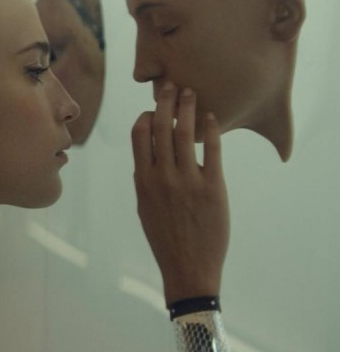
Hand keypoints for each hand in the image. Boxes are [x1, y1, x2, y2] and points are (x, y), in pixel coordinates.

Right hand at [131, 82, 229, 304]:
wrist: (188, 266)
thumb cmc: (164, 238)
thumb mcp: (144, 207)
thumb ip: (146, 179)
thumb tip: (148, 154)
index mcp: (143, 181)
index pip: (140, 135)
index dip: (146, 116)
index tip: (154, 107)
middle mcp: (162, 177)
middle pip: (162, 128)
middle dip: (167, 102)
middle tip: (173, 85)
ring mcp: (187, 181)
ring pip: (186, 134)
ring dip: (188, 109)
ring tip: (192, 93)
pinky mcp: (212, 187)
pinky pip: (212, 151)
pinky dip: (212, 131)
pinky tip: (212, 118)